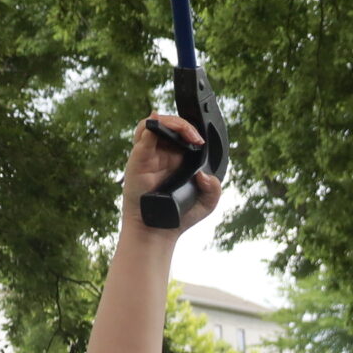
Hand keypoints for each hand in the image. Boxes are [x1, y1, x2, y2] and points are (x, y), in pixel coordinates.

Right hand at [122, 115, 222, 235]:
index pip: (182, 134)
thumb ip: (214, 189)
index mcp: (178, 159)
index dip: (192, 131)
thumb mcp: (206, 203)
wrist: (157, 231)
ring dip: (170, 122)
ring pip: (154, 125)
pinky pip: (143, 136)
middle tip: (197, 139)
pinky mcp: (138, 158)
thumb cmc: (179, 216)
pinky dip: (150, 125)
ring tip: (185, 133)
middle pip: (168, 125)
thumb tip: (205, 174)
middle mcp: (162, 154)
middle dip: (184, 125)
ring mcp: (149, 155)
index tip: (203, 142)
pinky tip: (157, 122)